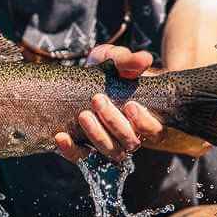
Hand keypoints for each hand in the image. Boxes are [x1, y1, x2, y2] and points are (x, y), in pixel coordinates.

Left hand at [54, 44, 163, 163]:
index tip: (130, 105)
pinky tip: (61, 136)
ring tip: (83, 115)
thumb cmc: (110, 70)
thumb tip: (144, 59)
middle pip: (130, 142)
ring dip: (96, 135)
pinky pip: (81, 157)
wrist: (86, 77)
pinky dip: (71, 150)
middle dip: (114, 123)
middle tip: (98, 100)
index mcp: (145, 119)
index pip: (155, 132)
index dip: (145, 123)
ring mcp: (109, 145)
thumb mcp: (117, 60)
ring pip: (110, 152)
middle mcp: (130, 136)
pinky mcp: (86, 148)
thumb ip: (129, 61)